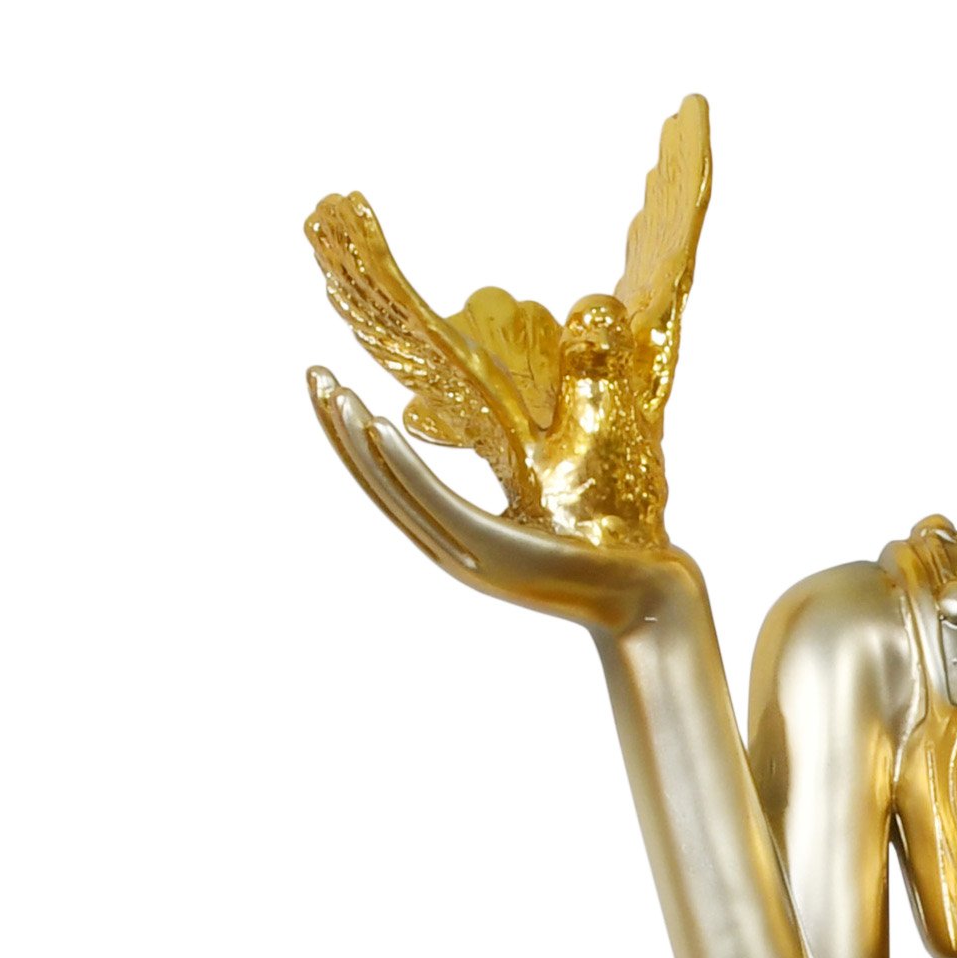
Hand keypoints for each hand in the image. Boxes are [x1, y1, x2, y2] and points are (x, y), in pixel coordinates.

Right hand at [307, 372, 681, 633]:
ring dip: (359, 442)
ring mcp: (468, 550)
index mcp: (463, 525)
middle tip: (311, 377)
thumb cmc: (607, 527)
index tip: (328, 384)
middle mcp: (455, 540)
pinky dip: (402, 467)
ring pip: (397, 490)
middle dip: (341, 431)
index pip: (394, 474)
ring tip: (333, 394)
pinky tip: (376, 427)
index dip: (356, 432)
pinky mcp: (491, 550)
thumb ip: (534, 427)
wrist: (644, 588)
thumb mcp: (560, 465)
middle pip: (381, 480)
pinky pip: (436, 502)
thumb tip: (537, 369)